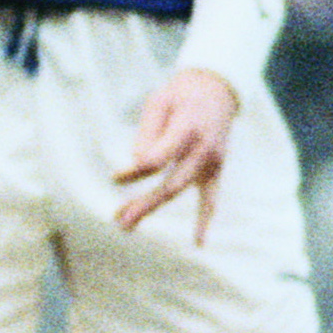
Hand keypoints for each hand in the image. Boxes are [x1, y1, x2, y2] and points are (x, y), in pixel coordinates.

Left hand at [112, 68, 238, 241]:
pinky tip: (199, 242)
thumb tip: (138, 164)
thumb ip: (148, 132)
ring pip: (182, 191)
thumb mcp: (159, 102)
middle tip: (118, 219)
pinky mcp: (216, 170)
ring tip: (127, 224)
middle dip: (144, 203)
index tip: (115, 178)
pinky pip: (211, 199)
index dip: (136, 171)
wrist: (217, 90)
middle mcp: (203, 150)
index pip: (158, 159)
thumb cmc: (180, 96)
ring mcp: (212, 162)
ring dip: (154, 208)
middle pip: (171, 184)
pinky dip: (205, 220)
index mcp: (187, 129)